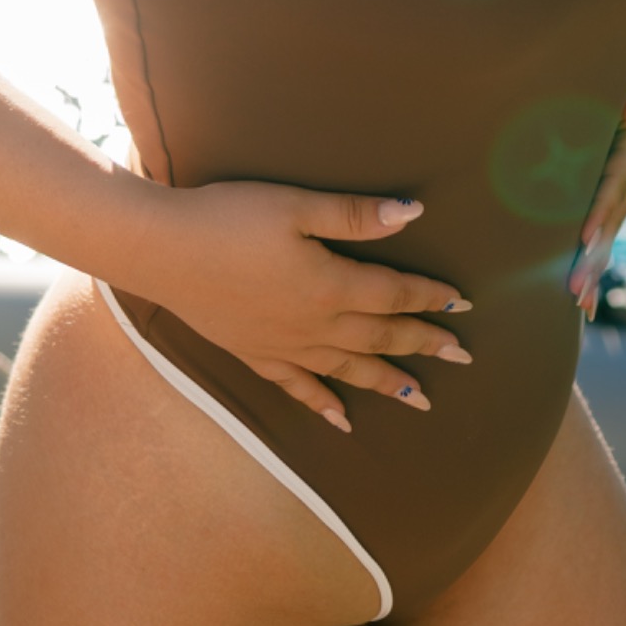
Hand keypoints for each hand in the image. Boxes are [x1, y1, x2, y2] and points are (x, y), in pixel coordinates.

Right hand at [132, 179, 471, 432]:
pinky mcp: (254, 354)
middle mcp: (313, 325)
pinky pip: (298, 387)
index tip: (462, 305)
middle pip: (379, 338)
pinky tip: (342, 420)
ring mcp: (283, 345)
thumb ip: (355, 215)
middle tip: (462, 356)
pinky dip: (324, 404)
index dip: (429, 298)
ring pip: (347, 369)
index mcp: (329, 285)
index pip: (393, 294)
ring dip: (386, 382)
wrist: (163, 251)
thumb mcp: (296, 205)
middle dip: (423, 345)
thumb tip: (414, 213)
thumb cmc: (229, 218)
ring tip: (420, 398)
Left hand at [568, 20, 625, 318]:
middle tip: (575, 292)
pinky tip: (581, 301)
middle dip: (592, 260)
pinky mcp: (610, 200)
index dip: (598, 213)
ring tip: (578, 306)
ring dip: (592, 271)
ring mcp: (621, 194)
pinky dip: (592, 266)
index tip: (583, 238)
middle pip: (610, 225)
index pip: (612, 189)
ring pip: (606, 238)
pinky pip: (601, 237)